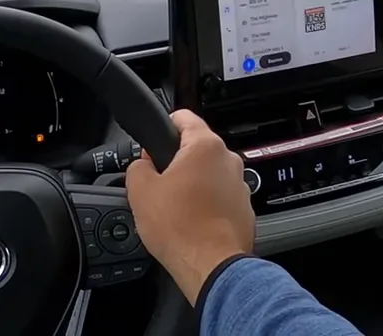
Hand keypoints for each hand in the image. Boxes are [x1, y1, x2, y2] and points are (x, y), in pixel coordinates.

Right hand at [124, 109, 254, 305]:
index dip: (162, 126)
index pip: (183, 116)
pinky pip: (219, 197)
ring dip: (192, 184)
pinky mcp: (244, 209)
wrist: (210, 266)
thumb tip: (143, 166)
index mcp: (205, 146)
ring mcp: (240, 185)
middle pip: (195, 148)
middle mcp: (228, 161)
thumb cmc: (181, 227)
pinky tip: (189, 221)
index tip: (153, 143)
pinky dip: (205, 204)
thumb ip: (137, 166)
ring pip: (208, 174)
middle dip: (175, 162)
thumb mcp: (139, 189)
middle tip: (157, 183)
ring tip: (173, 207)